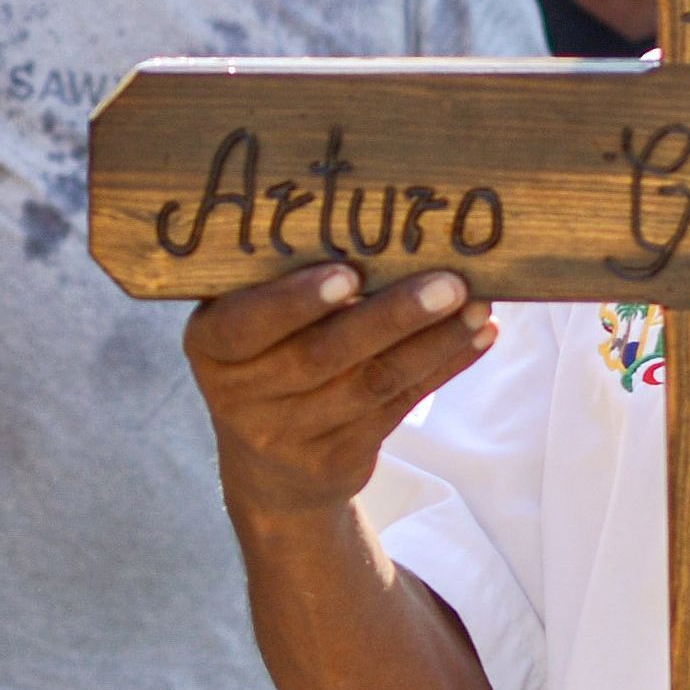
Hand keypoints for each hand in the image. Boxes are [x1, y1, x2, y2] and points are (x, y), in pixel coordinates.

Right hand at [181, 262, 500, 520]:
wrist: (268, 469)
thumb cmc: (264, 359)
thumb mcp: (249, 325)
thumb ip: (282, 282)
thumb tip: (374, 221)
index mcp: (211, 346)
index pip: (245, 325)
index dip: (294, 302)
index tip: (347, 274)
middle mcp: (240, 395)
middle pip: (321, 355)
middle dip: (390, 317)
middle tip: (447, 283)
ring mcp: (287, 435)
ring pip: (369, 383)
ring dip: (431, 342)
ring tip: (476, 305)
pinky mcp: (335, 460)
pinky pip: (397, 407)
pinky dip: (442, 368)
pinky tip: (478, 336)